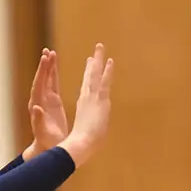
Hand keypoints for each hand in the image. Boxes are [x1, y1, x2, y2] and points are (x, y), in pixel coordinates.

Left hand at [23, 48, 69, 159]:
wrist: (48, 147)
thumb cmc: (47, 141)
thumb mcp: (43, 131)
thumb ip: (38, 119)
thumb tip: (36, 108)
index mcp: (38, 105)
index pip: (39, 84)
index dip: (43, 72)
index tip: (46, 60)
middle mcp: (39, 100)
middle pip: (41, 79)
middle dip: (45, 65)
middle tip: (48, 52)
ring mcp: (45, 100)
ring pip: (46, 80)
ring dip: (49, 67)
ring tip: (51, 53)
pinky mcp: (52, 102)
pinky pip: (53, 85)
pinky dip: (54, 75)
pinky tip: (56, 67)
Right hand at [58, 43, 114, 167]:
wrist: (81, 144)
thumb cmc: (84, 143)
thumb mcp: (90, 132)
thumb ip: (93, 128)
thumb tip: (96, 134)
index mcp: (84, 105)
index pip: (87, 86)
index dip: (89, 74)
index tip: (91, 62)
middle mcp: (87, 98)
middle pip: (91, 76)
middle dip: (94, 62)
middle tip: (96, 50)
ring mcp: (93, 97)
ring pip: (96, 74)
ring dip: (99, 60)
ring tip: (100, 47)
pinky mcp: (99, 100)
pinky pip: (104, 82)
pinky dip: (107, 71)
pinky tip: (110, 61)